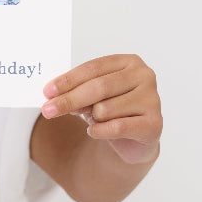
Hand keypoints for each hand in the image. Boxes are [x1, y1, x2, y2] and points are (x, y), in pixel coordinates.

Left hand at [40, 54, 161, 164]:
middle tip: (48, 110)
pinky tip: (94, 131)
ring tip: (95, 120)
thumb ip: (79, 92)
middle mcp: (144, 76)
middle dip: (69, 99)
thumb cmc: (113, 110)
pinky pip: (116, 127)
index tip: (47, 91)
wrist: (135, 139)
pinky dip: (99, 131)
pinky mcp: (154, 124)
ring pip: (105, 109)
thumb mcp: (94, 96)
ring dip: (91, 118)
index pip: (93, 68)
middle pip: (98, 87)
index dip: (68, 80)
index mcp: (129, 62)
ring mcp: (152, 99)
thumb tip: (54, 96)